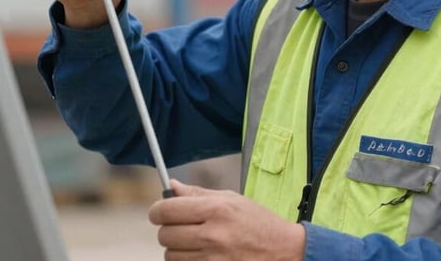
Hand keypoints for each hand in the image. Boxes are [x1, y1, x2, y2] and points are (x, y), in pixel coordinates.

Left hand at [149, 179, 305, 260]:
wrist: (283, 250)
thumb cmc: (258, 222)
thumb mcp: (232, 199)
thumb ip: (198, 194)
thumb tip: (172, 187)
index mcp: (216, 210)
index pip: (166, 210)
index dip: (158, 210)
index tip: (160, 212)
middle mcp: (212, 235)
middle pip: (165, 235)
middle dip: (169, 230)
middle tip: (182, 227)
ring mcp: (212, 259)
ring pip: (170, 256)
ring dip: (178, 249)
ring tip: (196, 242)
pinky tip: (201, 254)